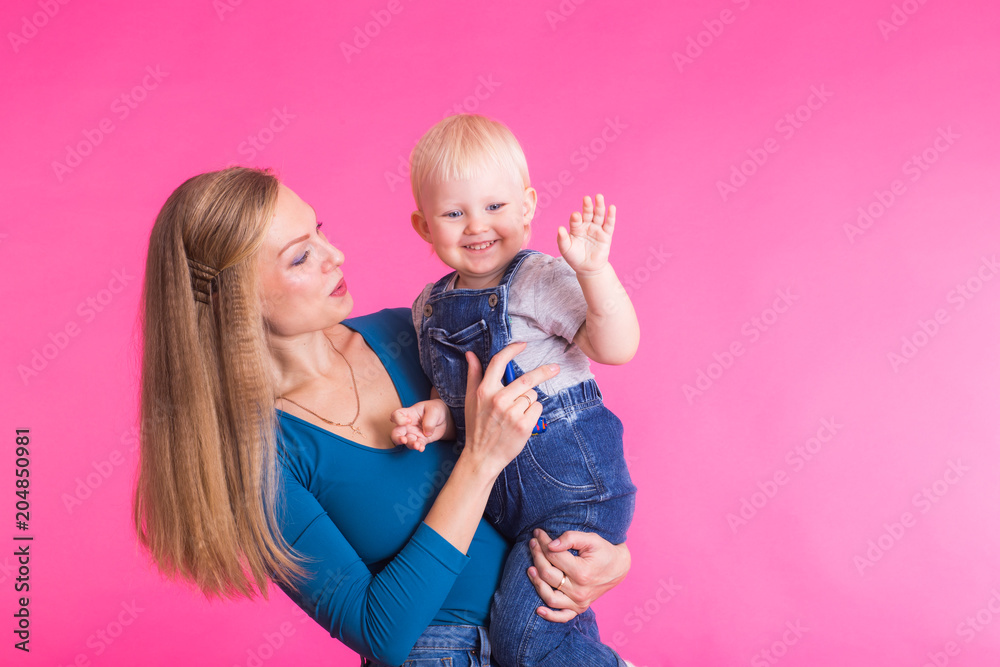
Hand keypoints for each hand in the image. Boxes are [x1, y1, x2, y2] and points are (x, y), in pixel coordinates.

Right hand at [390, 399, 451, 451]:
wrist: (444, 418)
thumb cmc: (436, 410)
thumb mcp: (434, 410)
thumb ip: (429, 421)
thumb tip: (426, 433)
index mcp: (408, 414)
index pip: (396, 415)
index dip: (398, 419)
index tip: (409, 420)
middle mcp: (408, 425)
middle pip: (396, 432)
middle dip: (397, 438)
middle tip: (403, 440)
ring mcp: (414, 433)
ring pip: (407, 441)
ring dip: (411, 444)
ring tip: (417, 446)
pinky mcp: (421, 440)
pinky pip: (417, 445)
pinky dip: (419, 447)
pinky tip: (421, 448)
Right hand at [461, 343, 559, 475]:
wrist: (482, 456)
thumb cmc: (477, 426)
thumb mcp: (470, 400)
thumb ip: (473, 375)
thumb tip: (471, 354)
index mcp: (484, 391)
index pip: (499, 362)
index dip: (512, 350)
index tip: (523, 344)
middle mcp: (499, 400)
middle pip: (527, 379)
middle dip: (544, 372)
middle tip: (556, 368)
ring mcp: (512, 413)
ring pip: (532, 395)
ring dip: (528, 401)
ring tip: (515, 413)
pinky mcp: (524, 425)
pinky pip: (537, 408)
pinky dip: (533, 412)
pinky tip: (521, 421)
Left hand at [526, 528, 630, 622]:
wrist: (618, 567)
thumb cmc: (603, 551)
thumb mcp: (591, 539)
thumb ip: (570, 538)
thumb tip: (550, 545)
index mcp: (582, 572)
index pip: (554, 556)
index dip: (543, 543)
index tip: (537, 533)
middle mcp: (579, 590)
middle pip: (548, 574)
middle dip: (537, 556)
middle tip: (532, 543)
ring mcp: (579, 602)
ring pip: (550, 596)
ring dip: (536, 582)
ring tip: (530, 568)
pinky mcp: (579, 608)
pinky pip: (562, 617)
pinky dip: (550, 615)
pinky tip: (539, 609)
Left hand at [557, 194, 615, 275]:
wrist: (587, 268)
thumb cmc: (574, 257)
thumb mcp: (566, 249)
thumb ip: (562, 239)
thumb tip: (560, 228)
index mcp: (576, 227)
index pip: (575, 220)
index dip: (575, 218)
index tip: (575, 216)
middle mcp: (587, 226)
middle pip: (588, 213)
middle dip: (587, 206)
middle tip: (586, 198)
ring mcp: (597, 229)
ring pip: (599, 216)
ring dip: (599, 206)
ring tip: (599, 197)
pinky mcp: (606, 235)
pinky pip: (609, 225)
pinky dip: (611, 216)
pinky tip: (611, 208)